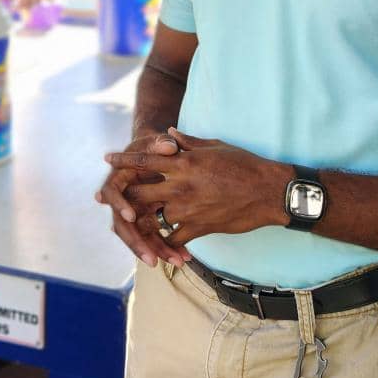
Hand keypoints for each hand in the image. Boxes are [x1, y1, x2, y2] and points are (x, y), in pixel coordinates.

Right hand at [95, 131, 189, 267]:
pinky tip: (184, 256)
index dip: (120, 205)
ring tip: (176, 261)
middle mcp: (122, 201)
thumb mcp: (156, 143)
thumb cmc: (153, 148)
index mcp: (119, 180)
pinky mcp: (148, 221)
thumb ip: (162, 144)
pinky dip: (168, 247)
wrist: (158, 156)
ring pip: (141, 237)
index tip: (131, 216)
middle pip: (123, 226)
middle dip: (138, 243)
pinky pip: (155, 238)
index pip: (113, 194)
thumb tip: (168, 145)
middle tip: (151, 258)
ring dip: (157, 251)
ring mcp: (135, 213)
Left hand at [104, 127, 290, 245]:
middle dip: (124, 196)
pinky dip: (166, 242)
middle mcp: (181, 186)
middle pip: (138, 193)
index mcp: (183, 162)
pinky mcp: (199, 228)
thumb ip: (188, 142)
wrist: (269, 192)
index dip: (123, 160)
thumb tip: (169, 134)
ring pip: (152, 219)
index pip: (143, 160)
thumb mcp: (215, 146)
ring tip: (131, 224)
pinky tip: (162, 244)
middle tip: (113, 198)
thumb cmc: (244, 164)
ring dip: (141, 222)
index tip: (107, 159)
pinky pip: (173, 238)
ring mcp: (189, 209)